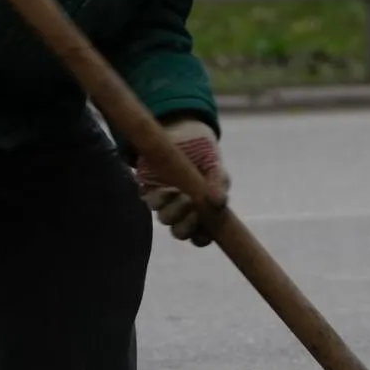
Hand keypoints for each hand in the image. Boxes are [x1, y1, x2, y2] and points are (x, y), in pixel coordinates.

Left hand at [140, 118, 228, 245]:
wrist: (182, 133)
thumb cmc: (203, 153)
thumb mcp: (216, 165)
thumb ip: (220, 182)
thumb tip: (220, 202)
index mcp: (202, 212)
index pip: (201, 237)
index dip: (202, 236)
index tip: (206, 223)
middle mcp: (182, 212)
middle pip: (180, 232)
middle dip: (186, 225)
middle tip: (192, 205)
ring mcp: (165, 203)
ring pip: (165, 218)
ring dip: (172, 210)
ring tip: (179, 191)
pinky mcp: (149, 190)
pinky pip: (150, 201)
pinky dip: (158, 197)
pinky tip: (166, 187)